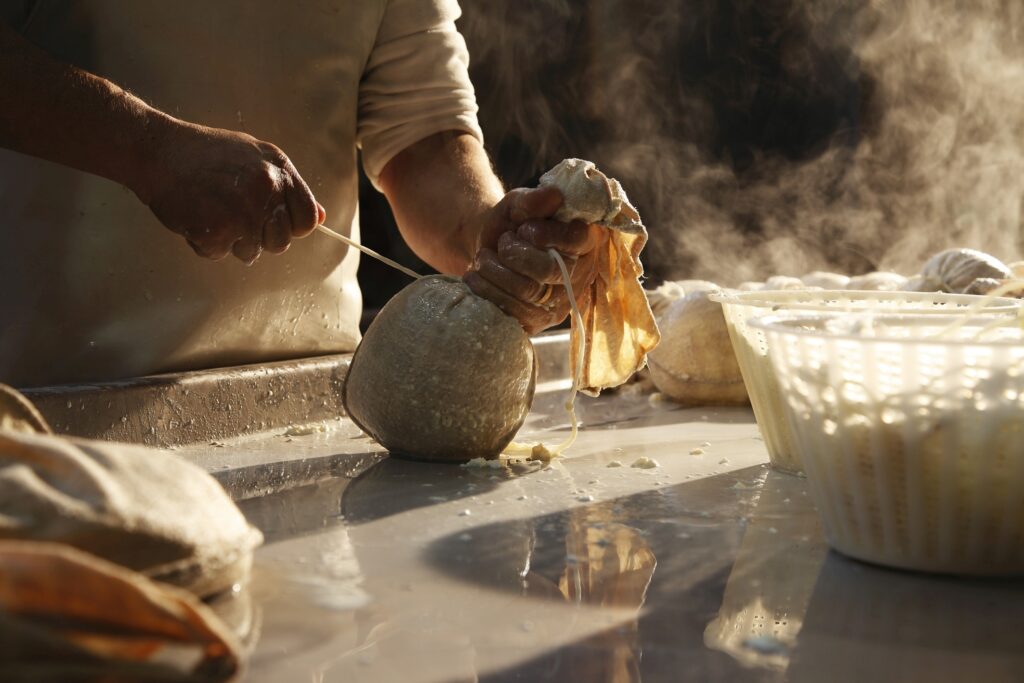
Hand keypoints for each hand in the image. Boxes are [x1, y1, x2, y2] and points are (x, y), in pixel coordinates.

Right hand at [136, 120, 324, 263]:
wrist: (157, 150)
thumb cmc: (206, 153)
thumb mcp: (255, 156)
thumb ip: (289, 188)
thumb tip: (320, 218)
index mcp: (279, 171)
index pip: (307, 219)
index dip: (292, 228)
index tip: (274, 223)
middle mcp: (266, 191)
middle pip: (280, 242)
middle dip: (259, 237)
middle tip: (233, 215)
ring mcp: (242, 212)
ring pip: (250, 252)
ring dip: (230, 241)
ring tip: (211, 210)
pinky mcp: (216, 231)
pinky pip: (218, 254)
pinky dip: (204, 243)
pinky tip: (194, 216)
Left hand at [465, 186, 607, 334]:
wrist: (488, 250)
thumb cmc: (511, 225)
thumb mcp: (518, 205)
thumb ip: (533, 200)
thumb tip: (554, 196)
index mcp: (585, 241)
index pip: (576, 240)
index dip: (548, 235)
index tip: (524, 228)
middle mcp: (579, 275)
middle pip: (550, 269)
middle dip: (515, 253)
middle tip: (503, 242)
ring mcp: (559, 303)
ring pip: (528, 291)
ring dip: (496, 270)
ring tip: (485, 257)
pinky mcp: (537, 321)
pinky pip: (513, 312)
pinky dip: (487, 290)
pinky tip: (476, 276)